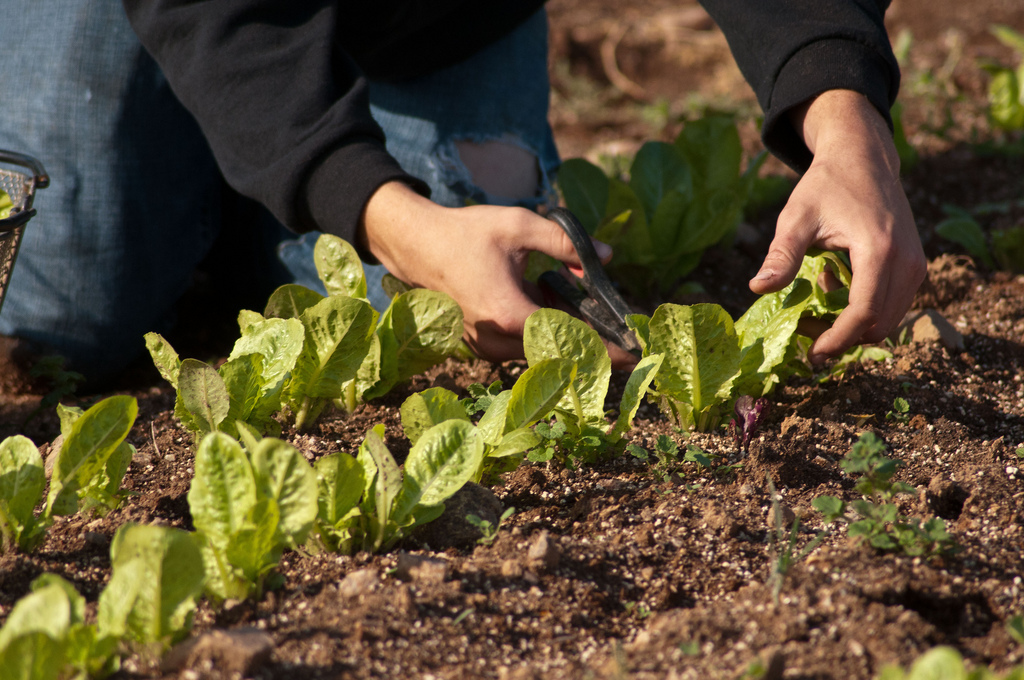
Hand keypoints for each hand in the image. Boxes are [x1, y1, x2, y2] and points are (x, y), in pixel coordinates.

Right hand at [359, 182, 633, 364]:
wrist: (415, 244)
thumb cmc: (464, 233)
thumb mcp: (520, 227)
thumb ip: (566, 243)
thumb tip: (606, 254)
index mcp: (510, 314)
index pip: (569, 341)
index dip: (604, 349)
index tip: (633, 355)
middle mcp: (496, 340)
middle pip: (556, 353)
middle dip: (588, 344)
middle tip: (620, 336)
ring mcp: (485, 347)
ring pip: (538, 353)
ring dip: (562, 337)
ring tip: (581, 312)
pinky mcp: (480, 345)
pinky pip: (520, 348)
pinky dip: (540, 334)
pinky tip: (548, 305)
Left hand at [749, 89, 925, 363]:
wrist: (863, 158)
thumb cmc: (825, 186)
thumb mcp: (796, 218)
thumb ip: (781, 255)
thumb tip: (757, 288)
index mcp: (879, 251)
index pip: (863, 313)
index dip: (837, 340)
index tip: (812, 353)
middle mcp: (907, 261)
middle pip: (879, 324)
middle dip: (844, 338)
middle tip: (806, 334)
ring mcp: (916, 264)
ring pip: (889, 318)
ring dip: (854, 326)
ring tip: (816, 307)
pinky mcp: (916, 266)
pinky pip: (893, 304)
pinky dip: (865, 310)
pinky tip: (833, 287)